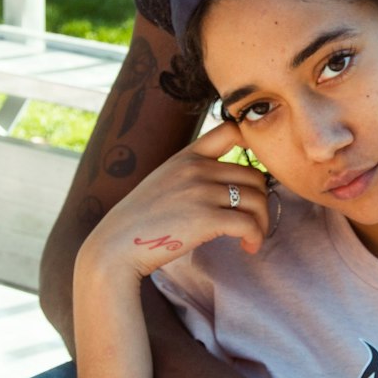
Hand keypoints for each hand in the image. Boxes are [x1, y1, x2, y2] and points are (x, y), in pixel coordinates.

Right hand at [82, 121, 269, 279]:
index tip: (254, 178)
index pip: (232, 130)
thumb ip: (192, 176)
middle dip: (261, 202)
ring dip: (262, 223)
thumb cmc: (140, 222)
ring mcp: (202, 192)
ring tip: (251, 239)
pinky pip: (250, 224)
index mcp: (187, 156)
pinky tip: (247, 247)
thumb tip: (230, 188)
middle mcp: (197, 169)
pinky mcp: (206, 219)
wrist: (115, 246)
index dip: (253, 147)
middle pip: (255, 176)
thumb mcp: (164, 183)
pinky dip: (256, 237)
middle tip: (253, 223)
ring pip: (258, 200)